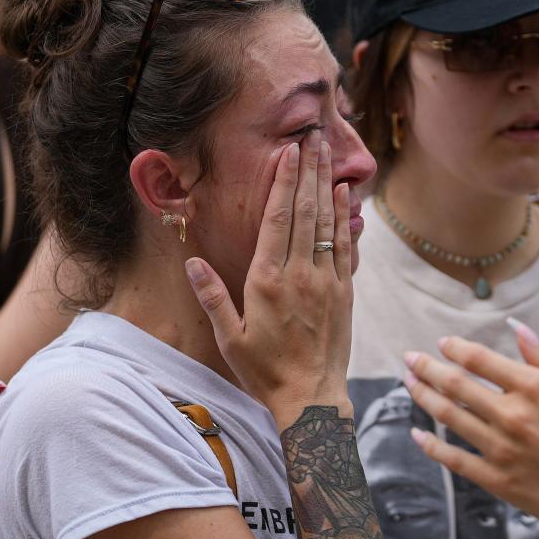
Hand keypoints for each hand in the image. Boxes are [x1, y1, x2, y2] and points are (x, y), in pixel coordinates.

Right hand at [185, 135, 352, 429]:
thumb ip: (212, 296)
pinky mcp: (344, 293)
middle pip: (307, 212)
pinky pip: (346, 248)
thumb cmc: (264, 371)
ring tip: (330, 155)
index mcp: (268, 280)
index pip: (278, 220)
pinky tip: (347, 198)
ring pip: (329, 224)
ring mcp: (327, 282)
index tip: (289, 153)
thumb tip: (191, 261)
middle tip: (314, 138)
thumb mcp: (229, 338)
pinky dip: (347, 219)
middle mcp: (301, 274)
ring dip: (329, 186)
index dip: (285, 183)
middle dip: (310, 172)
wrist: (312, 399)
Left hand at [404, 322, 538, 538]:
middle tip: (409, 358)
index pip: (480, 360)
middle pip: (456, 385)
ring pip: (449, 417)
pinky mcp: (499, 481)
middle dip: (427, 368)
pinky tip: (417, 434)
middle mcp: (512, 415)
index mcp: (534, 388)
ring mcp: (502, 449)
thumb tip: (518, 328)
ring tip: (409, 384)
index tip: (442, 344)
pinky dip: (432, 446)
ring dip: (424, 397)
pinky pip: (455, 460)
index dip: (456, 349)